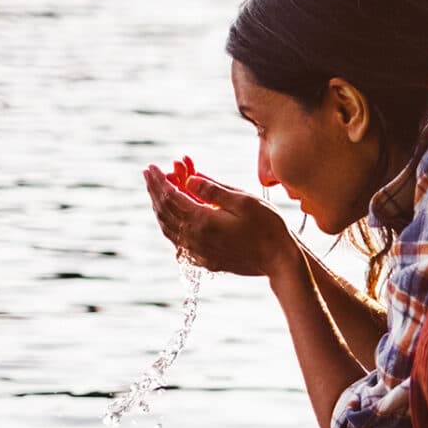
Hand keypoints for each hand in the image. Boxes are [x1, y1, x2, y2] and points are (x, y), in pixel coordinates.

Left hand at [143, 159, 295, 278]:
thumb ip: (213, 190)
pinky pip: (178, 241)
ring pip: (168, 228)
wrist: (279, 261)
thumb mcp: (244, 201)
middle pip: (165, 212)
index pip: (171, 197)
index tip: (152, 166)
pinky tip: (172, 218)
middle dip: (154, 191)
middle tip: (148, 174)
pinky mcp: (205, 260)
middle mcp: (194, 239)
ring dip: (159, 208)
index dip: (160, 180)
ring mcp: (198, 252)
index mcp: (202, 221)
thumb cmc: (267, 227)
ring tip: (156, 192)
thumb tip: (188, 180)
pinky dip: (170, 225)